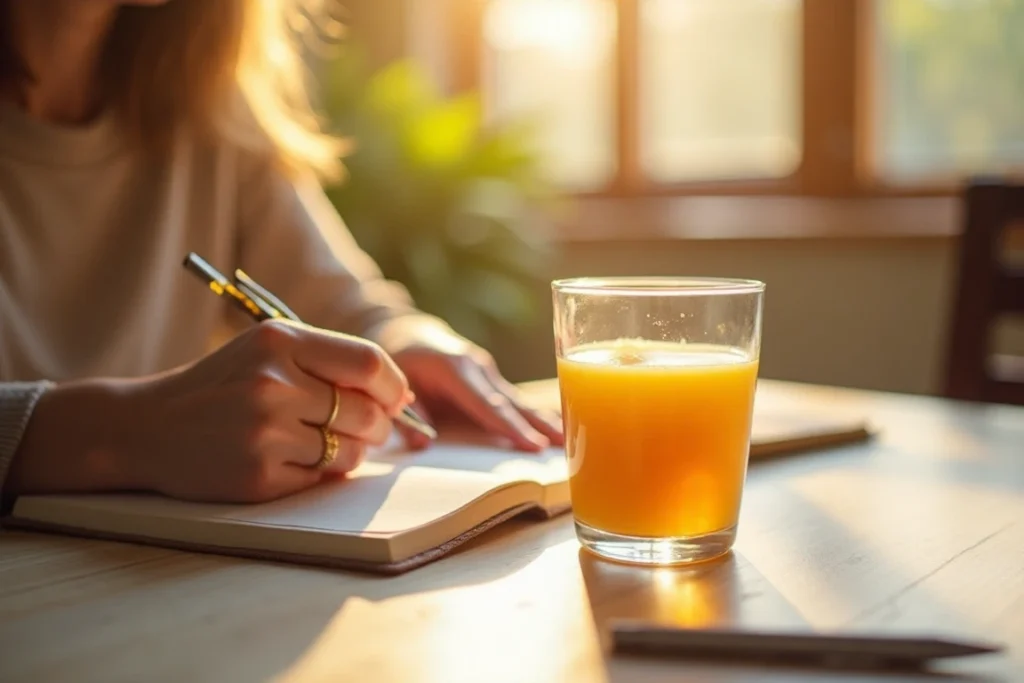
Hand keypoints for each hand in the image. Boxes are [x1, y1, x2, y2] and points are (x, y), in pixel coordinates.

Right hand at [10, 320, 413, 503]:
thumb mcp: (266, 351)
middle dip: (378, 426)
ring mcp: (265, 432)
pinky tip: (291, 459)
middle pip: (367, 413)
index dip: (395, 387)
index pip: (370, 364)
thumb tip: (402, 396)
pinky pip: (322, 478)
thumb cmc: (221, 386)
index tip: (398, 400)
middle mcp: (273, 384)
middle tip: (366, 429)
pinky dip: (319, 473)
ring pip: (351, 451)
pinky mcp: (259, 476)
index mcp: (279, 342)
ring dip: (350, 452)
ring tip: (321, 442)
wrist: (146, 427)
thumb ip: (330, 362)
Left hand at [376, 318, 563, 451]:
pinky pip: (516, 399)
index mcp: (455, 369)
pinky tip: (558, 426)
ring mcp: (489, 371)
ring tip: (569, 438)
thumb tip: (423, 444)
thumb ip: (409, 414)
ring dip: (544, 419)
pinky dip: (536, 413)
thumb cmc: (403, 361)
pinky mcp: (493, 377)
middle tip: (563, 443)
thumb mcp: (397, 384)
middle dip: (537, 425)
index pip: (486, 404)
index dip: (509, 426)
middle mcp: (479, 368)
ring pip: (519, 399)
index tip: (531, 445)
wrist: (410, 333)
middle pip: (511, 402)